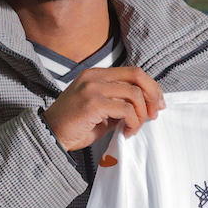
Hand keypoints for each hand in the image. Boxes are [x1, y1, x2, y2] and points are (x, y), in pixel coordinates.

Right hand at [42, 66, 163, 150]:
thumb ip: (119, 103)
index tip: (157, 104)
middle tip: (155, 114)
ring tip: (134, 128)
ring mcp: (92, 88)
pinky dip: (132, 122)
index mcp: (96, 74)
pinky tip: (126, 132)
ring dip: (141, 114)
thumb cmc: (75, 126)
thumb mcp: (101, 110)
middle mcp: (94, 76)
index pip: (133, 72)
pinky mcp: (92, 103)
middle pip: (137, 75)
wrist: (50, 135)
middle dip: (153, 94)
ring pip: (134, 93)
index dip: (151, 87)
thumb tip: (146, 107)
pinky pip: (126, 109)